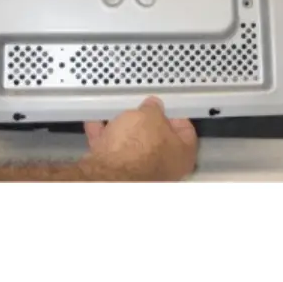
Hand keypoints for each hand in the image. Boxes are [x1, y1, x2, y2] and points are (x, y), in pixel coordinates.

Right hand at [83, 97, 197, 181]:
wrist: (108, 172)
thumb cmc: (138, 145)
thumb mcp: (150, 115)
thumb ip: (154, 109)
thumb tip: (154, 106)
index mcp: (182, 155)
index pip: (186, 131)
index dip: (175, 115)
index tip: (165, 105)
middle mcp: (165, 169)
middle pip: (159, 141)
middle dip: (147, 124)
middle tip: (140, 109)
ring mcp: (142, 174)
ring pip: (134, 148)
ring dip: (124, 131)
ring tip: (114, 114)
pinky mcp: (119, 176)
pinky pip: (113, 153)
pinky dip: (105, 138)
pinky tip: (96, 124)